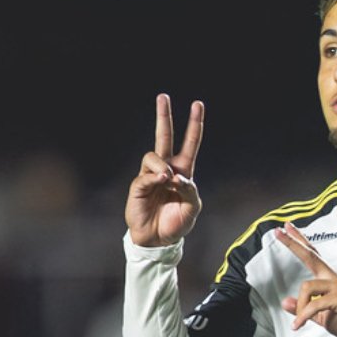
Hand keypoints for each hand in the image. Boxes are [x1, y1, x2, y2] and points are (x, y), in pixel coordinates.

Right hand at [125, 94, 204, 245]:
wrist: (159, 240)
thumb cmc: (176, 223)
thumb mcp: (192, 207)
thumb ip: (190, 190)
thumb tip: (176, 175)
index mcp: (183, 171)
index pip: (190, 143)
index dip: (194, 124)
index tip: (197, 104)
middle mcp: (166, 169)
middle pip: (164, 136)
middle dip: (164, 116)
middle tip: (163, 96)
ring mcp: (151, 175)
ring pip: (154, 155)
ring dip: (163, 165)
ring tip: (168, 180)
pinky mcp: (139, 185)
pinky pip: (146, 174)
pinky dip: (155, 177)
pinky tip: (161, 182)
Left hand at [276, 222, 336, 336]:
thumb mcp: (321, 317)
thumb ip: (303, 309)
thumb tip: (284, 301)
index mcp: (329, 279)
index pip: (312, 255)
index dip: (299, 241)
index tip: (286, 228)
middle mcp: (334, 278)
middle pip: (311, 255)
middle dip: (293, 243)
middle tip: (278, 231)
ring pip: (307, 286)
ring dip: (300, 307)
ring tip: (299, 322)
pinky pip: (315, 304)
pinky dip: (304, 316)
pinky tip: (299, 324)